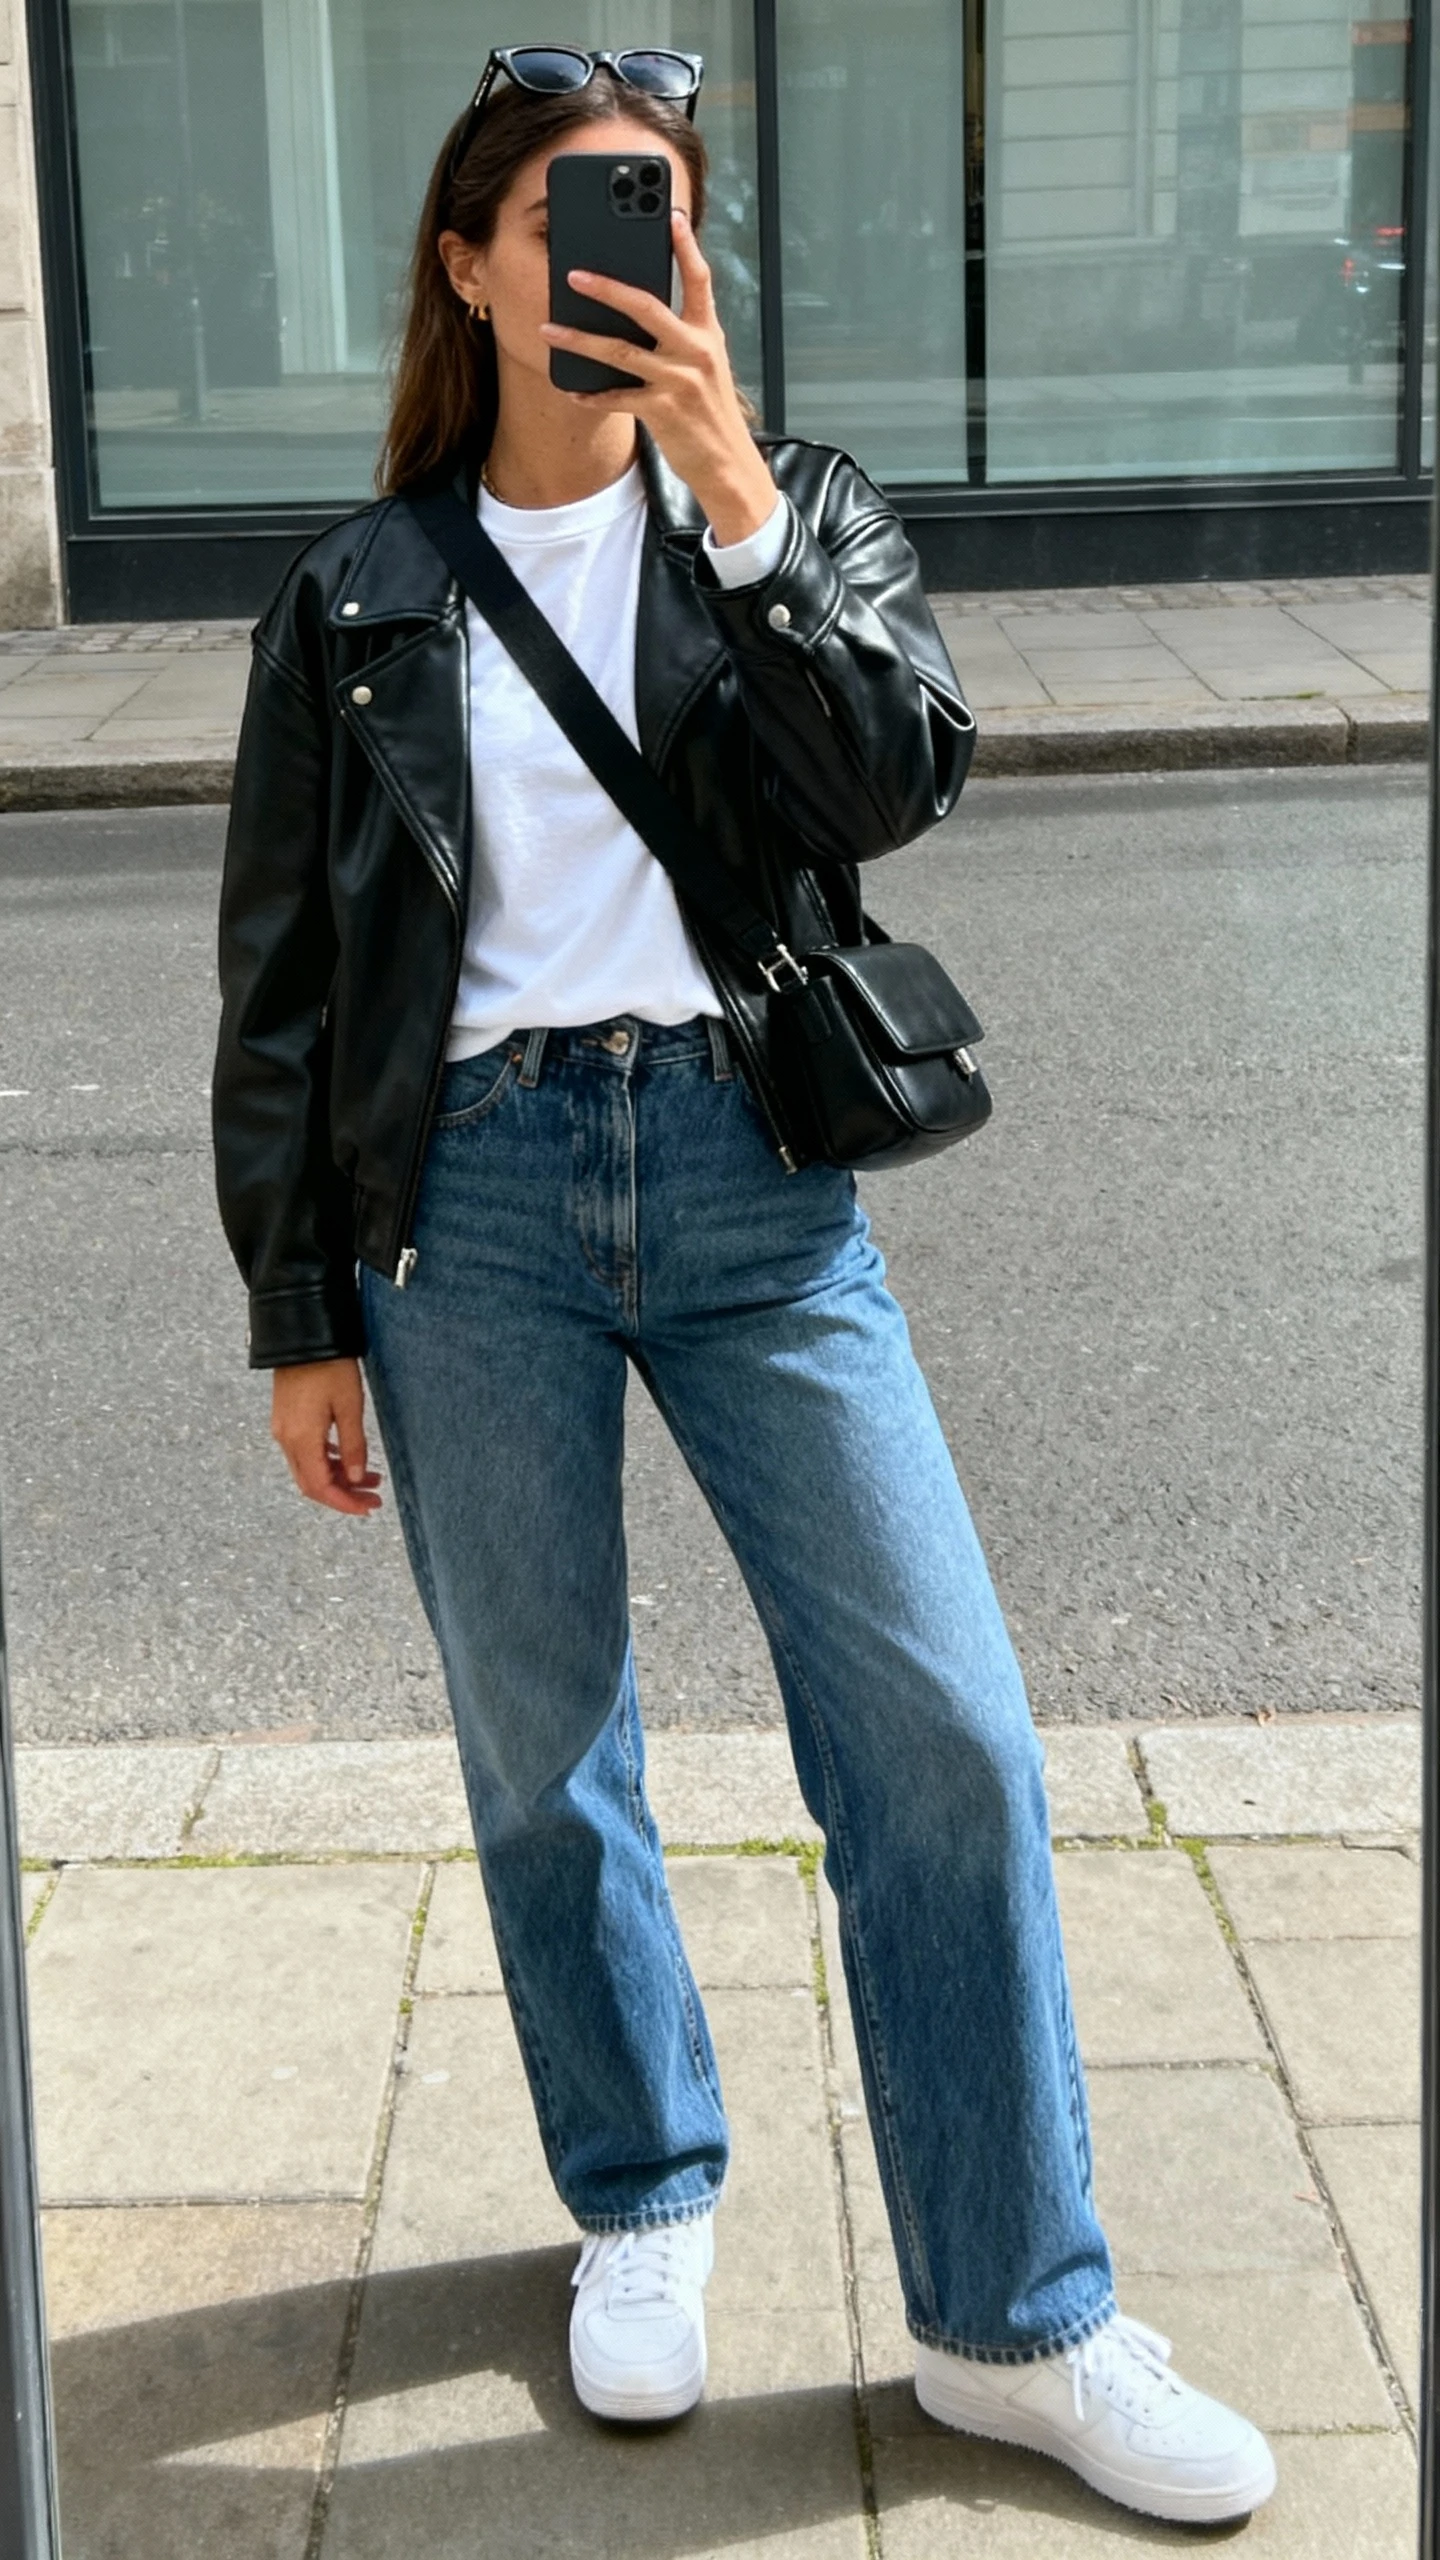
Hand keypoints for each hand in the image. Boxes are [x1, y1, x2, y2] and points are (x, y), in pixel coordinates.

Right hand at [271, 1356, 382, 1515]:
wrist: (304, 1335)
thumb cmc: (329, 1366)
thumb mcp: (350, 1406)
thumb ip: (355, 1445)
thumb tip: (358, 1478)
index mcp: (301, 1439)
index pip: (321, 1487)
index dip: (345, 1503)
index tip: (369, 1508)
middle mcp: (286, 1439)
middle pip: (312, 1483)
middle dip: (344, 1494)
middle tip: (373, 1497)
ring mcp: (283, 1429)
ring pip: (309, 1468)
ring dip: (338, 1477)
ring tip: (371, 1475)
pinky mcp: (286, 1419)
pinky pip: (304, 1452)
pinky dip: (328, 1461)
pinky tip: (348, 1457)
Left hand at [540, 208, 776, 546]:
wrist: (727, 464)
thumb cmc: (710, 412)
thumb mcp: (706, 366)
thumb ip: (680, 336)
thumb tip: (636, 313)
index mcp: (708, 333)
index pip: (699, 280)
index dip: (685, 246)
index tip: (669, 215)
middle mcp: (695, 351)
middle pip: (646, 306)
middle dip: (606, 288)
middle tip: (574, 274)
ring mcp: (678, 380)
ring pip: (620, 351)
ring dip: (579, 339)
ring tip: (550, 329)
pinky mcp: (662, 411)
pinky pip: (617, 398)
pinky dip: (592, 395)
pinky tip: (572, 391)